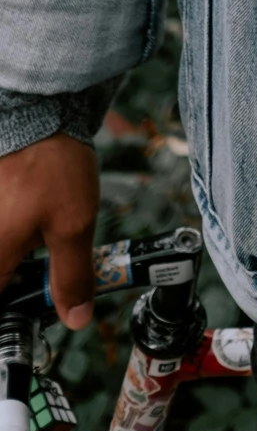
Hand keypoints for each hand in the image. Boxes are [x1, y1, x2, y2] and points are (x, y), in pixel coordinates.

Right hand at [0, 132, 98, 326]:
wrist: (39, 110)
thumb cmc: (53, 166)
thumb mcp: (73, 225)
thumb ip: (71, 277)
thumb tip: (76, 319)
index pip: (1, 307)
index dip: (16, 316)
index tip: (31, 315)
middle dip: (18, 283)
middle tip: (44, 278)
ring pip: (0, 257)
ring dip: (16, 263)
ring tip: (41, 245)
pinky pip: (1, 234)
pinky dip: (11, 239)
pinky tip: (32, 224)